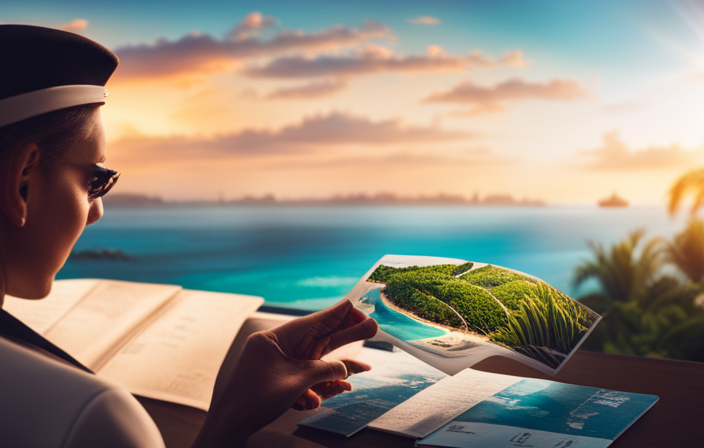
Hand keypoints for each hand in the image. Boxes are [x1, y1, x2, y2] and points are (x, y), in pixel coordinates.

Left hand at [193, 299, 377, 446]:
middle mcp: (278, 347)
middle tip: (372, 328)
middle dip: (345, 337)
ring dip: (333, 373)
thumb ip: (323, 371)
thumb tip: (345, 369)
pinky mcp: (280, 381)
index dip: (339, 315)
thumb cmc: (252, 401)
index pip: (313, 321)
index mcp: (275, 339)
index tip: (360, 310)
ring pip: (315, 362)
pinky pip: (305, 378)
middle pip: (318, 339)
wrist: (228, 427)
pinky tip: (327, 397)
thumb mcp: (295, 382)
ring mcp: (279, 364)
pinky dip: (317, 387)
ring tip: (358, 373)